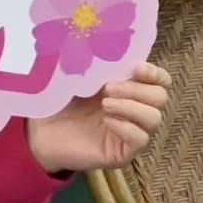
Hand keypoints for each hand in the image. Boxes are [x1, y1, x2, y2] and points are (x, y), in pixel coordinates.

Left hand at [31, 59, 169, 174]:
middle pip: (160, 97)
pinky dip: (126, 127)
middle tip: (108, 88)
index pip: (161, 82)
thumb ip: (104, 67)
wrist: (41, 132)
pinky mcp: (123, 153)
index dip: (155, 73)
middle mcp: (134, 111)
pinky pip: (140, 140)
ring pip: (154, 118)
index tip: (136, 67)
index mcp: (129, 89)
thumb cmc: (60, 102)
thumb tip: (118, 49)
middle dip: (136, 89)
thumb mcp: (83, 78)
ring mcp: (130, 133)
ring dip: (131, 107)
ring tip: (105, 104)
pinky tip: (107, 122)